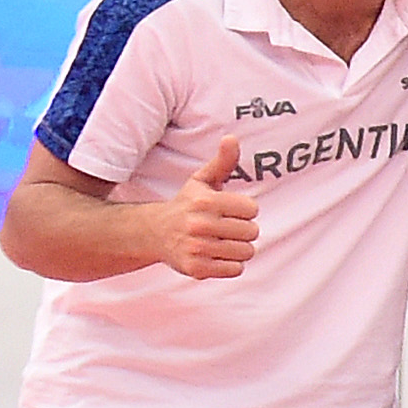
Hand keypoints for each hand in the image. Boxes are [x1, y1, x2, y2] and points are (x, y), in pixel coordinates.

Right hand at [149, 135, 261, 278]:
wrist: (155, 233)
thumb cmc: (188, 204)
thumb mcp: (202, 180)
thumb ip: (223, 161)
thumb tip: (231, 138)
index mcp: (205, 201)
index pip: (252, 209)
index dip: (244, 210)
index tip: (228, 210)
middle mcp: (199, 224)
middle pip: (252, 232)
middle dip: (243, 230)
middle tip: (224, 227)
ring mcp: (197, 248)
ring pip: (246, 252)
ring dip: (238, 248)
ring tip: (220, 241)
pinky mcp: (196, 269)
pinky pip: (235, 270)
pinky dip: (230, 264)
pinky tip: (214, 255)